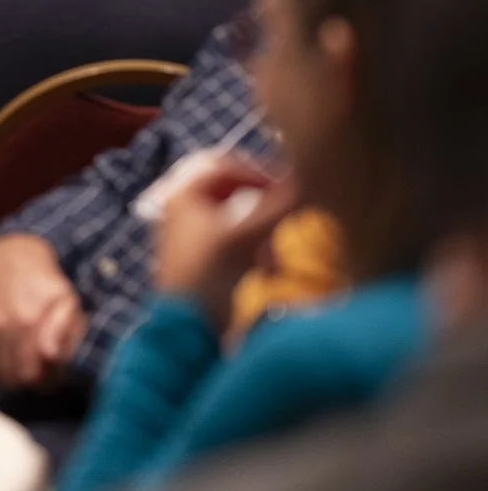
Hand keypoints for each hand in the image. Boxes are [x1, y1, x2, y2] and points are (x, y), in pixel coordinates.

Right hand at [0, 235, 86, 387]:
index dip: (48, 381)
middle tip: (43, 369)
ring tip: (26, 360)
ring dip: (13, 373)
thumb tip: (49, 354)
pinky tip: (9, 352)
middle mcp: (0, 324)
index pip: (32, 375)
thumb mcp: (68, 303)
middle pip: (14, 377)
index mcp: (27, 320)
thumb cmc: (46, 286)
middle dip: (32, 379)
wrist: (14, 258)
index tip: (56, 374)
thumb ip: (64, 331)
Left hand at [154, 155, 295, 335]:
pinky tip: (268, 269)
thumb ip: (275, 208)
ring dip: (263, 233)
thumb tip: (307, 182)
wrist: (188, 325)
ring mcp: (194, 234)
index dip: (257, 171)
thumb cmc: (208, 272)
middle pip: (234, 193)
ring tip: (275, 253)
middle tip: (288, 215)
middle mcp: (184, 209)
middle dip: (263, 207)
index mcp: (183, 194)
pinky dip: (255, 250)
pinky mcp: (206, 259)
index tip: (286, 186)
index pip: (224, 165)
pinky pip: (238, 243)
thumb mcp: (244, 237)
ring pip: (239, 219)